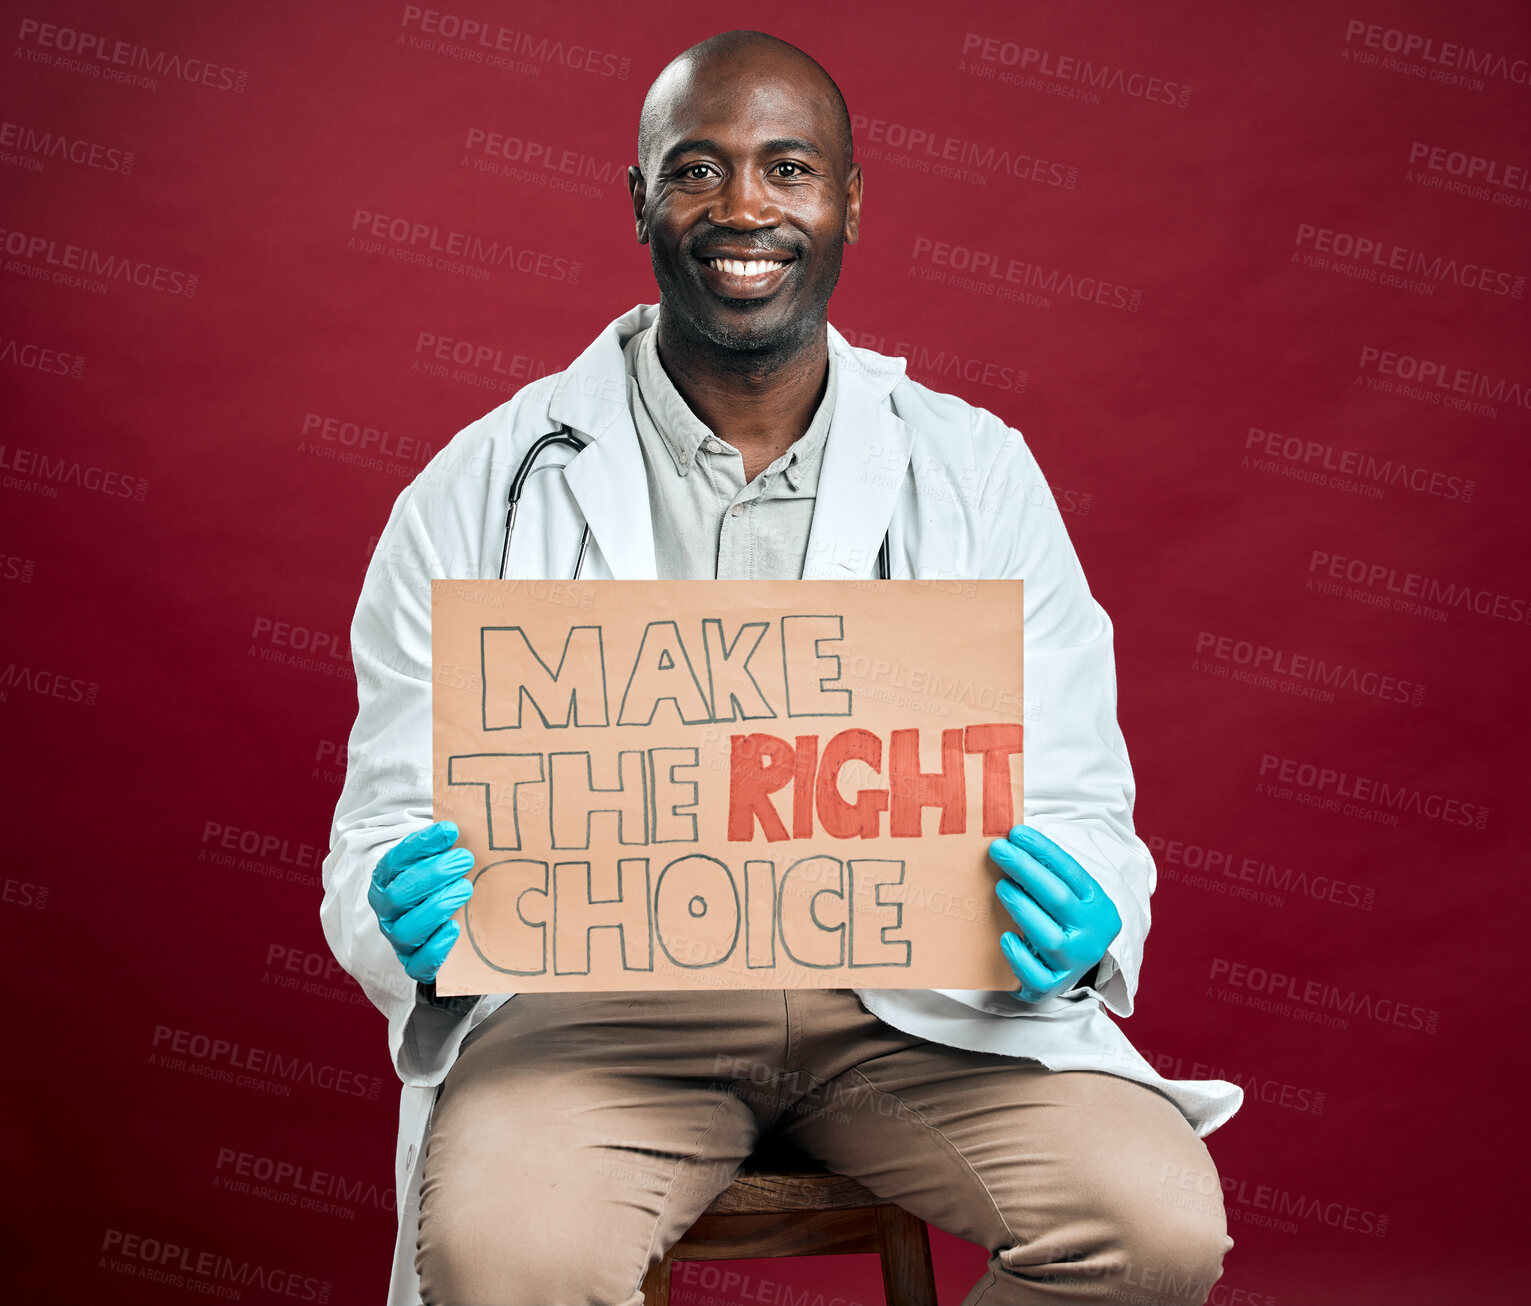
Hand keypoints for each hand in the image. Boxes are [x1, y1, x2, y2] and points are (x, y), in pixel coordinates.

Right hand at [367, 822, 474, 981]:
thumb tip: (467, 822)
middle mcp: (387, 910)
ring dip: (437, 906)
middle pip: (400, 894)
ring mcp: (398, 938)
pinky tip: (454, 928)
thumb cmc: (439, 886)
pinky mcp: (413, 963)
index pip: (396, 860)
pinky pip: (418, 963)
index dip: (422, 844)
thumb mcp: (438, 862)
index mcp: (386, 880)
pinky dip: (436, 948)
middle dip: (434, 874)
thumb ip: (446, 846)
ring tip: (466, 888)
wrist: (438, 930)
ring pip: (407, 929)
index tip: (450, 830)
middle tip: (464, 859)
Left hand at [989, 824, 1120, 1002]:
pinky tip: (1005, 937)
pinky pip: (1035, 975)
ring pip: (1049, 937)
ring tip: (1001, 887)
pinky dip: (1019, 956)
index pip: (1072, 873)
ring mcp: (1074, 963)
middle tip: (999, 850)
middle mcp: (1091, 935)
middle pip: (1059, 899)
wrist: (1067, 970)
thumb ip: (1046, 875)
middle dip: (1026, 870)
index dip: (1043, 851)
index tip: (1017, 833)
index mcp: (1098, 906)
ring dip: (1022, 908)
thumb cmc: (1059, 922)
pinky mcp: (1052, 986)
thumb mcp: (1066, 896)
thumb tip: (1011, 841)